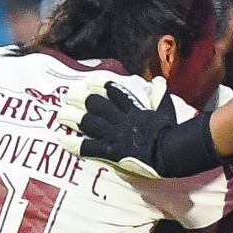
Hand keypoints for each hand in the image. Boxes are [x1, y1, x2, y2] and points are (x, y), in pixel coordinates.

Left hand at [59, 76, 223, 179]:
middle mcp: (122, 119)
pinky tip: (63, 141)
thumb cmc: (172, 133)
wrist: (171, 152)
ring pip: (90, 123)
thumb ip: (160, 95)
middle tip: (67, 96)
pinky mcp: (113, 151)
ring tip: (60, 116)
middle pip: (96, 105)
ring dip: (73, 118)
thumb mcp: (167, 110)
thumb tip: (159, 80)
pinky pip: (91, 146)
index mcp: (135, 109)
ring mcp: (116, 135)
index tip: (89, 81)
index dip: (100, 85)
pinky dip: (76, 144)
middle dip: (80, 99)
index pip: (115, 92)